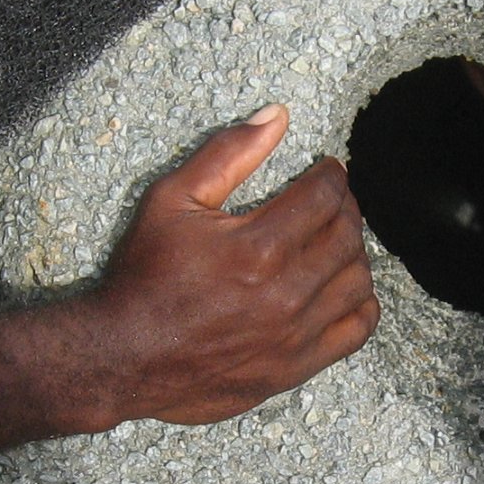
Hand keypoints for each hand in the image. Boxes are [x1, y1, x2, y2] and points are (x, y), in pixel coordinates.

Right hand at [88, 105, 378, 424]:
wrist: (122, 357)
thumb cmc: (145, 276)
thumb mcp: (171, 200)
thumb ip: (228, 154)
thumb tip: (277, 115)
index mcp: (259, 246)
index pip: (326, 195)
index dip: (331, 175)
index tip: (326, 170)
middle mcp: (286, 292)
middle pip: (347, 235)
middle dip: (345, 207)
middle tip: (330, 201)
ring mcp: (295, 334)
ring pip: (358, 280)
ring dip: (353, 252)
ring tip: (333, 241)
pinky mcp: (296, 367)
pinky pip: (357, 330)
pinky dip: (361, 303)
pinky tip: (342, 287)